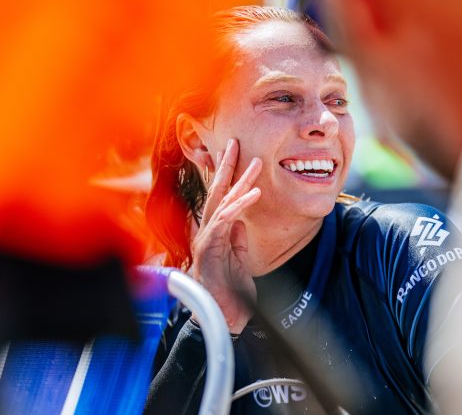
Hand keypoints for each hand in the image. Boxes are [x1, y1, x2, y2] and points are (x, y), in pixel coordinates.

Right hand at [191, 139, 261, 333]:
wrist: (222, 318)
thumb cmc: (230, 292)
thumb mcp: (238, 258)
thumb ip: (237, 237)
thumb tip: (242, 218)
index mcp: (213, 233)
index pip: (220, 199)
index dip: (228, 176)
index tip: (237, 156)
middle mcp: (206, 232)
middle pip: (216, 193)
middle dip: (226, 166)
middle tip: (235, 143)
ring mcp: (205, 239)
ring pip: (222, 202)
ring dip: (239, 180)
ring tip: (255, 162)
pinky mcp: (209, 248)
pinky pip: (226, 221)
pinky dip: (240, 205)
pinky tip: (254, 193)